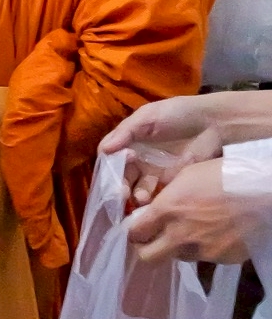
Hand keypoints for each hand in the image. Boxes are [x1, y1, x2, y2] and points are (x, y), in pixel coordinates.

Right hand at [102, 93, 271, 203]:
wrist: (214, 124)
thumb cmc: (177, 114)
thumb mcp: (147, 117)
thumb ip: (125, 132)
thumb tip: (104, 150)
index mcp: (129, 142)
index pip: (111, 160)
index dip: (108, 170)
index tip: (111, 178)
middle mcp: (139, 159)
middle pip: (121, 177)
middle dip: (118, 188)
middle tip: (122, 195)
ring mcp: (155, 172)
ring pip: (136, 188)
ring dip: (134, 195)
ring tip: (140, 199)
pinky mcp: (172, 183)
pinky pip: (156, 195)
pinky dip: (151, 201)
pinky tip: (151, 204)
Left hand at [126, 159, 271, 263]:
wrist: (264, 193)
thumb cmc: (225, 175)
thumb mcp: (187, 176)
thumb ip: (165, 196)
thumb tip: (151, 209)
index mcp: (166, 210)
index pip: (133, 232)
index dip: (133, 230)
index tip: (138, 226)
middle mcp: (179, 234)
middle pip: (147, 256)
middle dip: (146, 248)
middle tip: (154, 238)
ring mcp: (202, 250)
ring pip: (176, 257)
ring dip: (176, 247)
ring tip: (191, 232)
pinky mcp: (222, 259)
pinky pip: (203, 258)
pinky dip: (203, 249)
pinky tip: (214, 234)